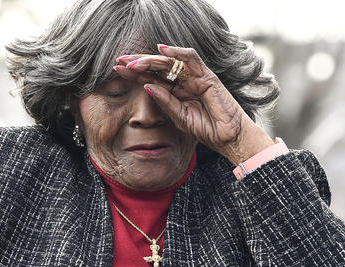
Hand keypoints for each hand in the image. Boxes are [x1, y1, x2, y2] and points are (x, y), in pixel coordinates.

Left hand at [115, 45, 273, 164]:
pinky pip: (191, 58)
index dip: (135, 73)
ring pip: (171, 61)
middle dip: (138, 62)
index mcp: (175, 91)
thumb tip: (146, 86)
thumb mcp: (178, 117)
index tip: (116, 70)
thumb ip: (164, 102)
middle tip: (120, 60)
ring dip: (152, 59)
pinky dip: (177, 52)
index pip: (152, 77)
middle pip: (158, 66)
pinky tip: (161, 50)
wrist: (227, 138)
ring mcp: (195, 77)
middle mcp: (183, 81)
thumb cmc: (206, 129)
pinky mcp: (207, 75)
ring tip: (135, 61)